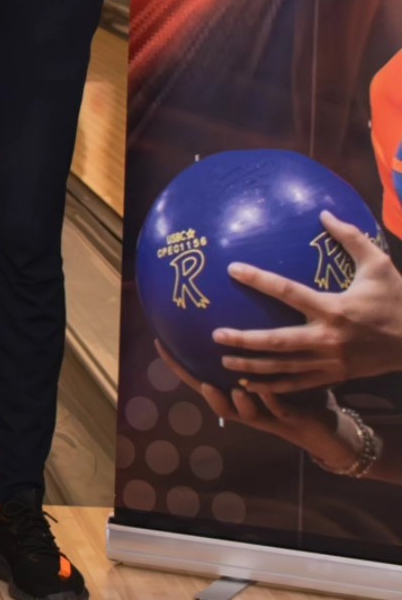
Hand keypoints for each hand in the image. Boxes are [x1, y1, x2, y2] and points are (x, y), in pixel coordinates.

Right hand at [155, 343, 358, 468]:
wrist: (328, 429)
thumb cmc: (298, 394)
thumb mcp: (274, 368)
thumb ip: (257, 345)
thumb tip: (241, 303)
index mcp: (236, 392)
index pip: (200, 375)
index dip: (178, 364)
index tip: (160, 343)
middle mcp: (246, 406)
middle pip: (214, 398)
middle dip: (200, 385)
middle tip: (195, 376)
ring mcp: (267, 416)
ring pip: (243, 411)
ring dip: (234, 400)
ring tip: (225, 386)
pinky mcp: (290, 421)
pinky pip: (277, 410)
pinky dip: (268, 400)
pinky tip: (263, 389)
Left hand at [210, 211, 401, 390]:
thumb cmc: (398, 300)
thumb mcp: (379, 265)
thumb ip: (351, 237)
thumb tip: (324, 212)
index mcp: (334, 308)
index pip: (288, 292)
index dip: (259, 279)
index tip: (233, 269)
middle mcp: (329, 338)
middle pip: (279, 341)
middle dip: (246, 340)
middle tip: (216, 334)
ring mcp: (332, 361)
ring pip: (286, 368)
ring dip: (254, 366)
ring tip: (223, 361)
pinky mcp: (337, 375)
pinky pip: (301, 383)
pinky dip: (275, 387)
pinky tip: (251, 385)